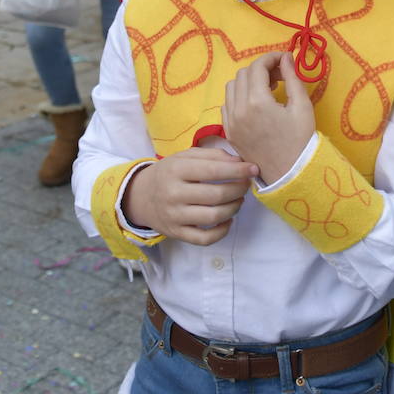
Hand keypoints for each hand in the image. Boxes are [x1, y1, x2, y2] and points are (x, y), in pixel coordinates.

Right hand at [122, 147, 257, 245]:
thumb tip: (239, 163)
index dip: (238, 171)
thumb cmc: (169, 173)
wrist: (140, 197)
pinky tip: (227, 220)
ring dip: (234, 207)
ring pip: (214, 216)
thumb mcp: (184, 157)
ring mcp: (174, 216)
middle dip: (239, 189)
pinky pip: (205, 238)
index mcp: (176, 170)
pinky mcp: (176, 233)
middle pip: (216, 194)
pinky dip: (222, 231)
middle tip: (246, 184)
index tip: (253, 169)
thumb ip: (211, 156)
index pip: (213, 170)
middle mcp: (173, 193)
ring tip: (238, 200)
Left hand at [223, 52, 315, 184]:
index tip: (285, 60)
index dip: (272, 58)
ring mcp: (231, 122)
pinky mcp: (229, 132)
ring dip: (248, 81)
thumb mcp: (302, 106)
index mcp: (257, 102)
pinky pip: (227, 104)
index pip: (258, 66)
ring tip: (267, 89)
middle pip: (244, 74)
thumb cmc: (300, 140)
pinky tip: (255, 104)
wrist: (290, 174)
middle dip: (262, 68)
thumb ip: (293, 78)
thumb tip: (286, 57)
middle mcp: (239, 110)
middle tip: (280, 76)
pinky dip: (239, 97)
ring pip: (232, 87)